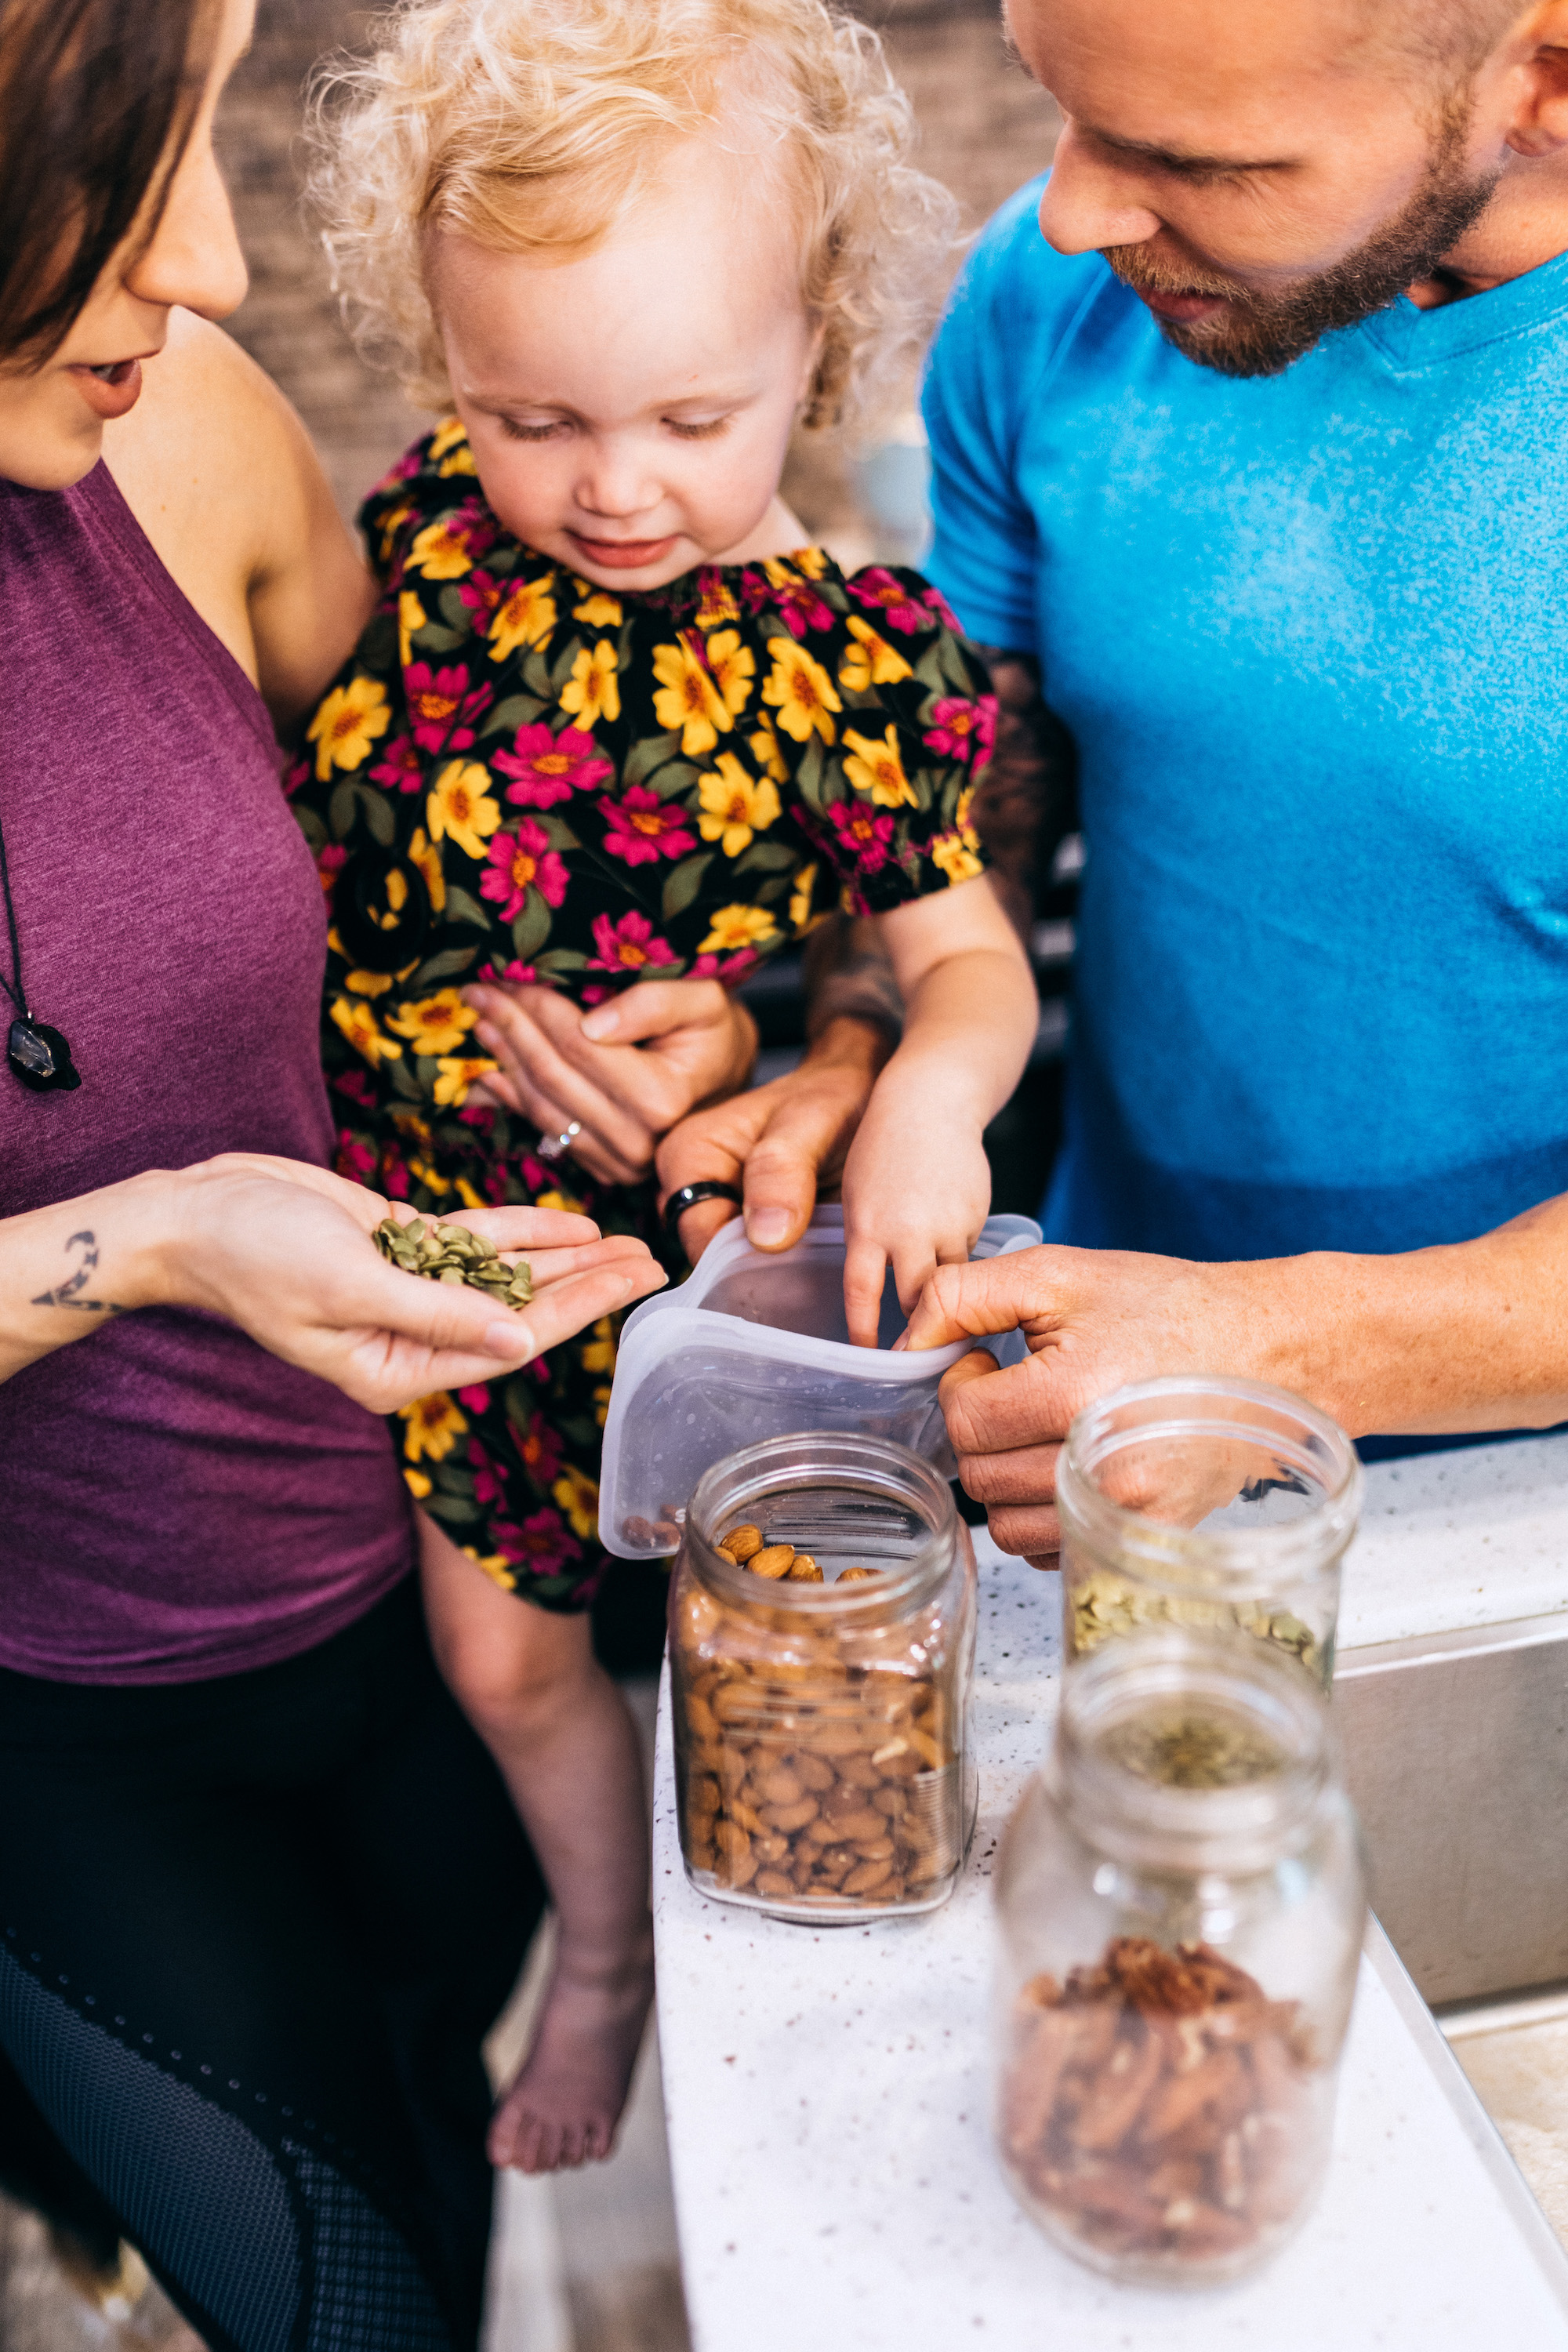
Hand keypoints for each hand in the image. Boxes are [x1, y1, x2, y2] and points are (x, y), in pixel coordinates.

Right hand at [158, 1154, 665, 1412]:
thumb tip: (517, 1336)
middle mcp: (411, 1337)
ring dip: (566, 1257)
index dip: (581, 1311)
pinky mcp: (398, 1247)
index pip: (511, 1341)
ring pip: (505, 1276)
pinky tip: (571, 1223)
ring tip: (630, 1241)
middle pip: (521, 1310)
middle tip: (657, 1260)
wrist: (194, 1211)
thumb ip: (436, 1312)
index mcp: (398, 1369)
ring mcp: (407, 1291)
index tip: (637, 1285)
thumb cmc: (255, 1255)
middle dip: (591, 1286)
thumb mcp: (351, 1282)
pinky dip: (520, 1231)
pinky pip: (474, 1243)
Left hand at [464, 980, 757, 1185]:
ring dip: (505, 1060)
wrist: (727, 1076)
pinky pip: (547, 1130)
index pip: (579, 1046)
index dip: (538, 1008)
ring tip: (482, 1020)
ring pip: (542, 1106)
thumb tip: (592, 1024)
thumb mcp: (702, 999)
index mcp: (662, 1099)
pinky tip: (489, 1071)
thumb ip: (653, 1004)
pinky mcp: (605, 1170)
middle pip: (553, 1077)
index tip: (506, 975)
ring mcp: (621, 1164)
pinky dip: (512, 1099)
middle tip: (479, 992)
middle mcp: (639, 1142)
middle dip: (512, 1029)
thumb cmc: (713, 1030)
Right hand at [656, 1017, 888, 1260]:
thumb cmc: (829, 1097)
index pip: (698, 1236)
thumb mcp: (812, 1122)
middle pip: (710, 1259)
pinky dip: (784, 1275)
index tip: (790, 1268)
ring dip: (773, 1279)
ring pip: (733, 1269)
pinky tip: (815, 1270)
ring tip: (817, 1271)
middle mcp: (690, 1189)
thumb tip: (764, 1237)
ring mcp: (716, 1212)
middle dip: (755, 1274)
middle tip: (810, 1279)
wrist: (855, 1093)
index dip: (740, 1260)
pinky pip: (755, 1267)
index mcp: (687, 1156)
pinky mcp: (744, 1229)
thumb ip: (783, 1170)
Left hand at [838, 1068, 990, 1346]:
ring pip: (950, 1282)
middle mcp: (908, 1232)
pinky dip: (959, 1259)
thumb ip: (866, 1242)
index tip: (868, 1356)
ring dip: (944, 1292)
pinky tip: (952, 1242)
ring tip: (941, 1294)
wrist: (929, 1104)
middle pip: (916, 1299)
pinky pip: (968, 1256)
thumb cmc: (882, 1149)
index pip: (864, 1293)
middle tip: (917, 1341)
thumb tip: (879, 1290)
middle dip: (917, 1320)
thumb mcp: (857, 1196)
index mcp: (868, 1227)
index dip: (866, 1330)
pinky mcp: (976, 1219)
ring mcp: (947, 1226)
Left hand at [902, 1243, 1273, 1564]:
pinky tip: (1065, 1461)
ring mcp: (1128, 1510)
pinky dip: (1040, 1514)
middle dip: (980, 1431)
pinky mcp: (1146, 1533)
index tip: (990, 1360)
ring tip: (1040, 1427)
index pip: (963, 1422)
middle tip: (1015, 1389)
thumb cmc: (1168, 1305)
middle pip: (978, 1479)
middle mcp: (1102, 1468)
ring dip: (1004, 1479)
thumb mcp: (1058, 1273)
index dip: (961, 1384)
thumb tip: (904, 1339)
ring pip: (1006, 1528)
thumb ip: (964, 1295)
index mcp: (1074, 1397)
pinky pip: (1050, 1550)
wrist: (1271, 1348)